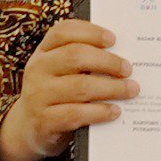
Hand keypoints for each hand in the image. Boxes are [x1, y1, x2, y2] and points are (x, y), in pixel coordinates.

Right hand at [0, 19, 138, 160]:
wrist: (30, 128)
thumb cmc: (57, 94)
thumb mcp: (61, 72)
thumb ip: (84, 60)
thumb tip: (124, 56)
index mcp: (43, 52)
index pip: (63, 32)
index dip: (90, 32)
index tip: (113, 39)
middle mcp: (37, 70)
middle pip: (75, 56)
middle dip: (107, 61)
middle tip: (128, 69)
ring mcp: (38, 96)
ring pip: (80, 87)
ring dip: (111, 88)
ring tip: (131, 90)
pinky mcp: (44, 121)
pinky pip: (76, 114)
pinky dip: (100, 112)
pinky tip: (115, 110)